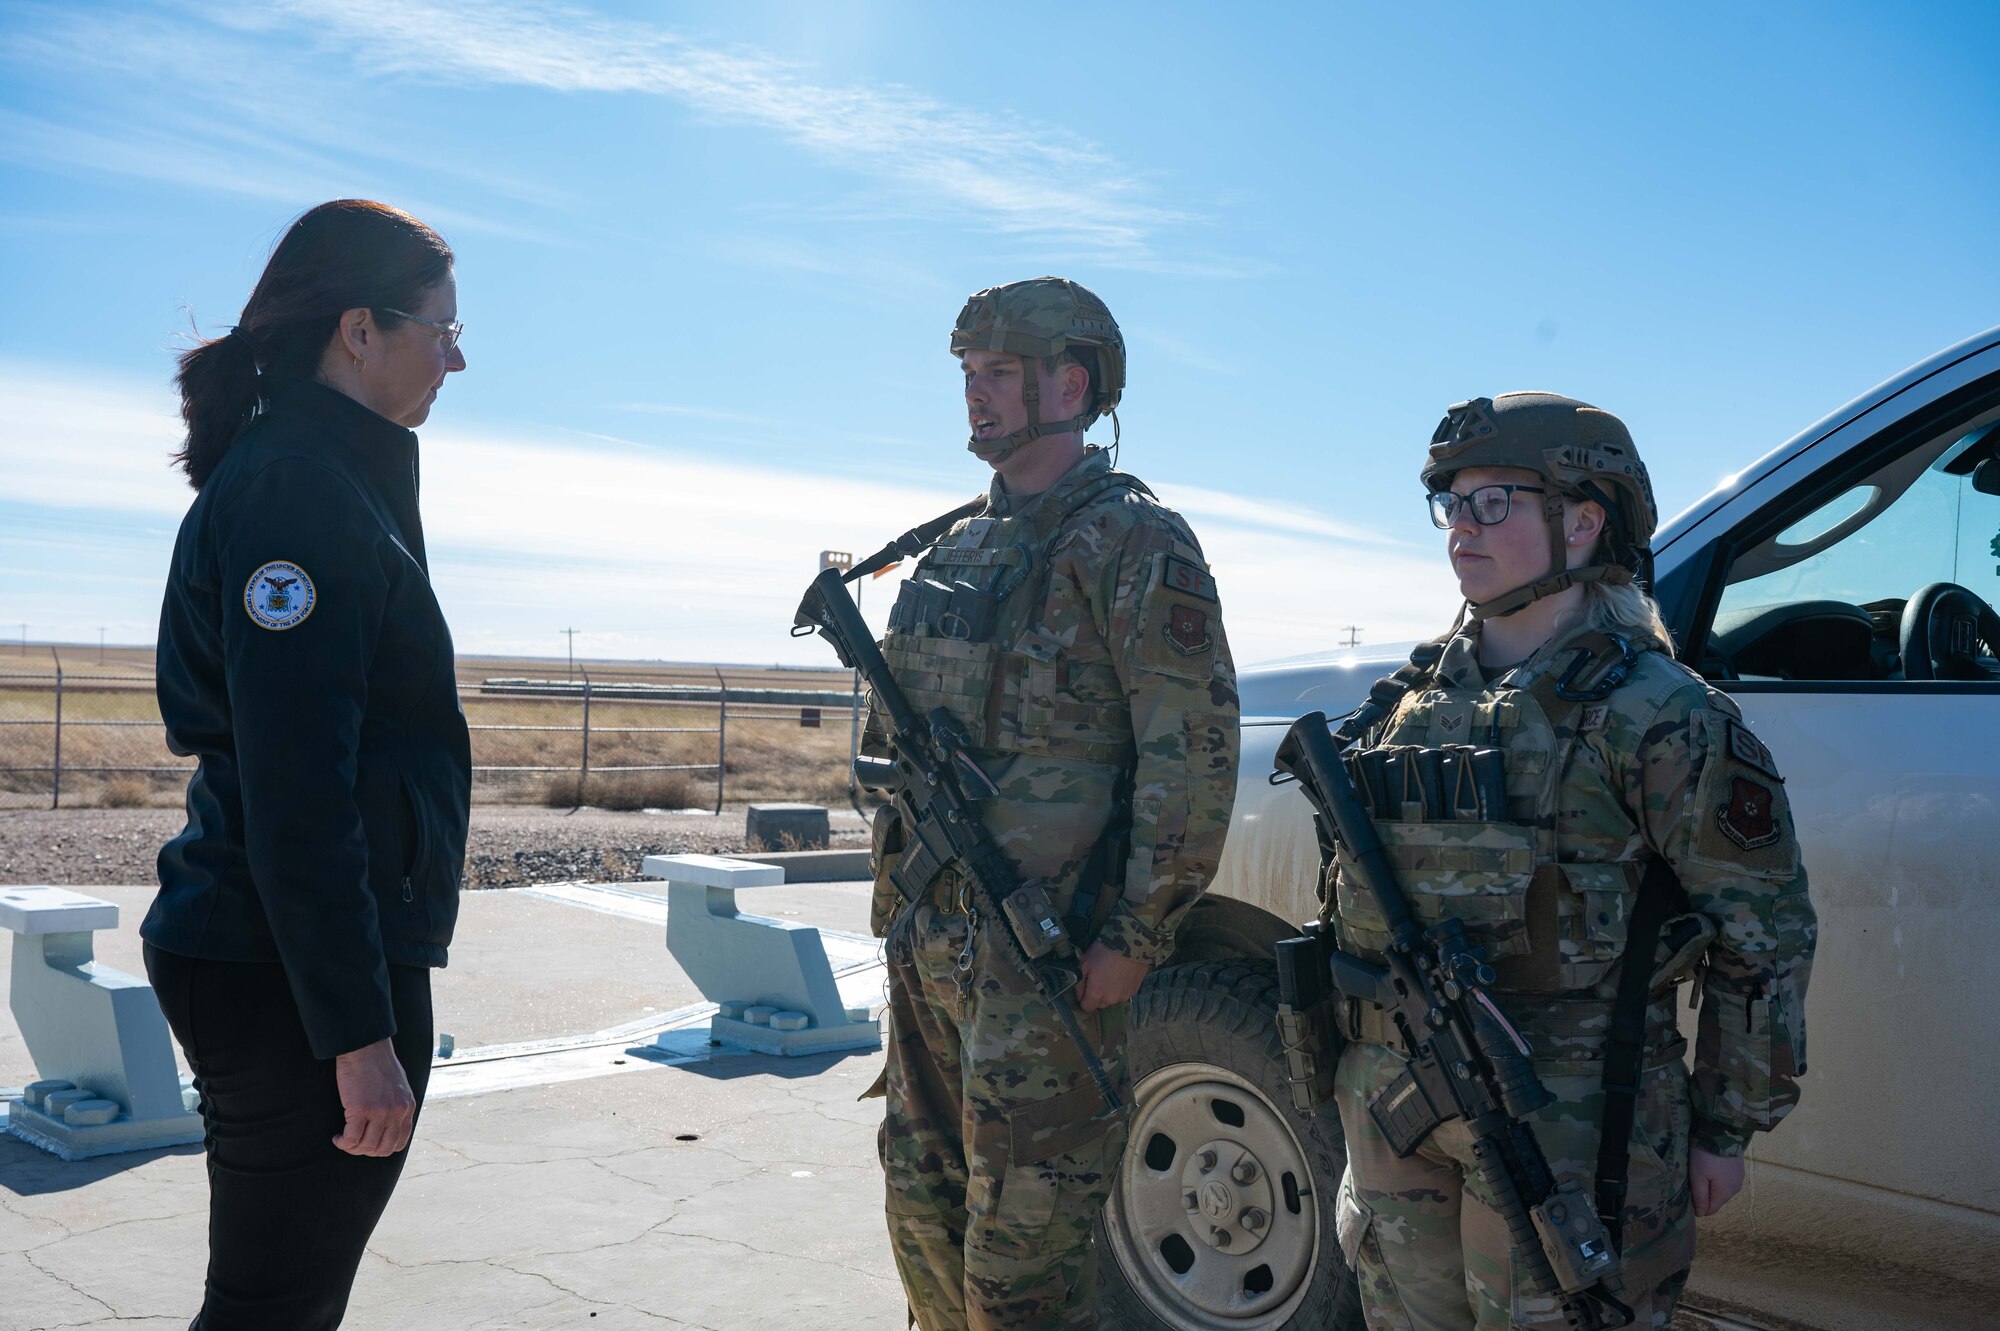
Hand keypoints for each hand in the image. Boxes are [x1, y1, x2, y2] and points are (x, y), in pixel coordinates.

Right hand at [331, 1038, 416, 1157]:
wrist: (365, 1047)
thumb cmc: (377, 1064)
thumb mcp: (398, 1086)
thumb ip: (396, 1104)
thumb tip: (387, 1123)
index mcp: (407, 1106)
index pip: (399, 1142)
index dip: (382, 1149)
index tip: (369, 1144)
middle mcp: (397, 1112)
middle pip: (383, 1149)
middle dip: (367, 1151)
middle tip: (354, 1144)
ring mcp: (380, 1112)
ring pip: (366, 1146)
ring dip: (352, 1148)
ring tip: (344, 1140)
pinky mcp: (361, 1109)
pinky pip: (351, 1138)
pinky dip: (343, 1142)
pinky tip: (338, 1137)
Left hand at [1075, 942, 1148, 1011]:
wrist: (1129, 944)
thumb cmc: (1103, 952)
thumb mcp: (1084, 964)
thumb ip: (1079, 983)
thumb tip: (1079, 994)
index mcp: (1096, 994)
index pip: (1086, 1008)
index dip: (1083, 999)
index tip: (1084, 988)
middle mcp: (1111, 999)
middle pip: (1100, 1004)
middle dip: (1097, 995)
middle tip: (1098, 979)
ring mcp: (1124, 996)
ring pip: (1112, 999)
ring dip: (1110, 992)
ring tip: (1111, 975)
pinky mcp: (1134, 990)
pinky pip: (1123, 993)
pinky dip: (1120, 987)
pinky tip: (1121, 975)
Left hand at [1689, 1146, 1745, 1216]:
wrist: (1723, 1131)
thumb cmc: (1706, 1155)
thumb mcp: (1697, 1176)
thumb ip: (1700, 1197)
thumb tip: (1701, 1214)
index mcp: (1724, 1194)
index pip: (1710, 1210)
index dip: (1698, 1204)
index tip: (1689, 1190)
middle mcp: (1735, 1190)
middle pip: (1715, 1199)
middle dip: (1704, 1193)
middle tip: (1693, 1177)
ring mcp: (1739, 1179)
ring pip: (1721, 1189)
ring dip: (1711, 1183)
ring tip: (1702, 1168)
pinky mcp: (1739, 1169)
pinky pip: (1726, 1179)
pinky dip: (1718, 1175)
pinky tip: (1711, 1164)